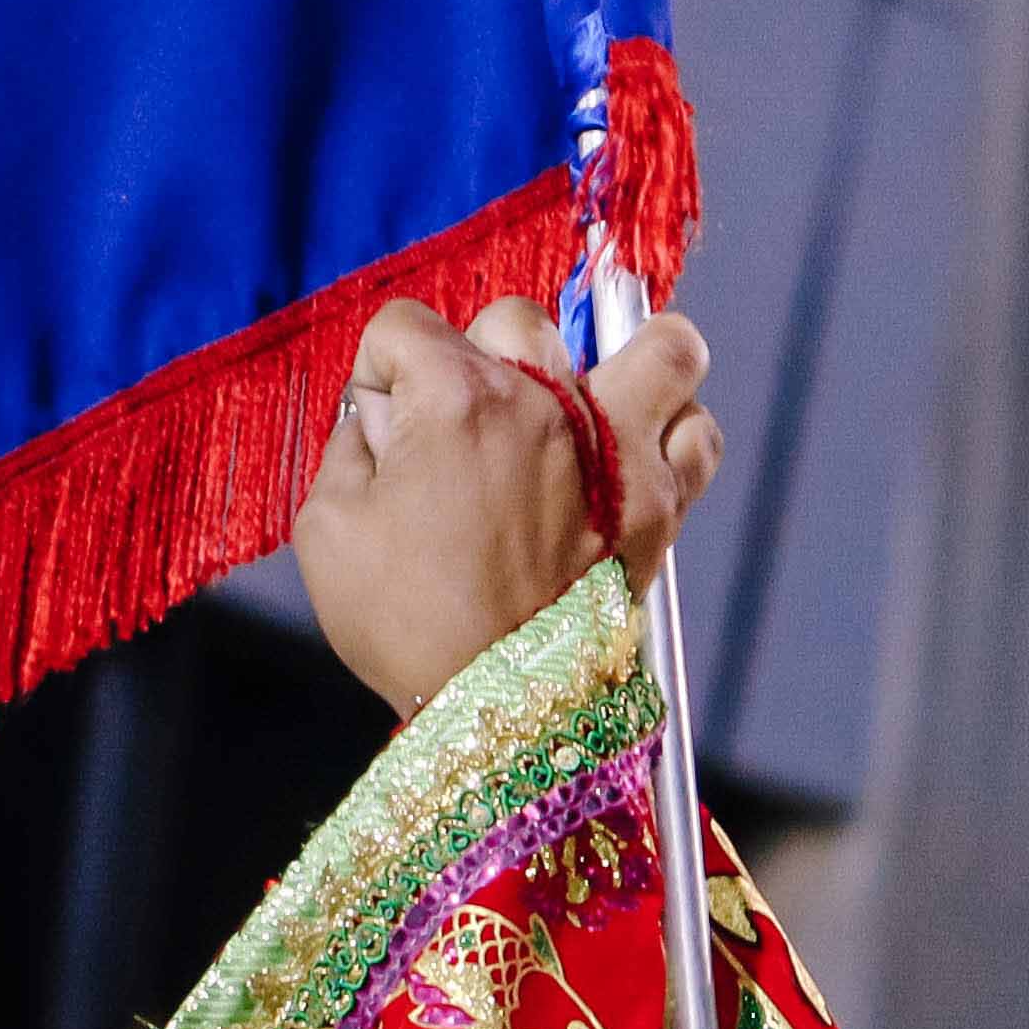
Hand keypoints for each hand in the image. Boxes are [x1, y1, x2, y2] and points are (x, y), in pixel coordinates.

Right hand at [292, 294, 718, 712]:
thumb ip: (353, 443)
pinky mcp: (663, 505)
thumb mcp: (329, 526)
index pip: (407, 326)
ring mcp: (618, 452)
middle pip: (518, 319)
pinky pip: (699, 433)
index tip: (386, 415)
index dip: (383, 366)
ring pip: (659, 348)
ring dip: (627, 354)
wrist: (500, 709)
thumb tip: (386, 409)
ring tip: (599, 389)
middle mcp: (548, 407)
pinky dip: (677, 427)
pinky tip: (640, 445)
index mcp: (457, 401)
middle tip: (472, 419)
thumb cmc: (407, 623)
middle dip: (482, 351)